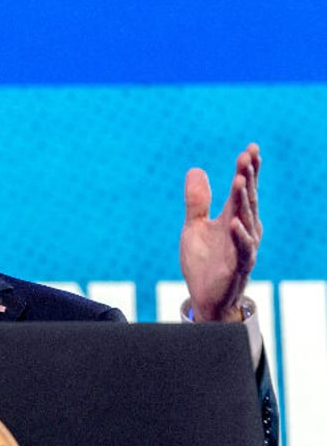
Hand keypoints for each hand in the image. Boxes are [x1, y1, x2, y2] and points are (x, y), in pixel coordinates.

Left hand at [180, 144, 261, 321]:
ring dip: (244, 200)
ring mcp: (243, 247)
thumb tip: (196, 169)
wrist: (204, 297)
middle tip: (247, 156)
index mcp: (232, 217)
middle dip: (247, 177)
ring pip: (246, 220)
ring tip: (239, 180)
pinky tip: (234, 222)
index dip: (246, 169)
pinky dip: (239, 236)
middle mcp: (242, 229)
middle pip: (247, 199)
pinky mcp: (239, 266)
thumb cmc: (204, 261)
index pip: (241, 189)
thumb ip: (197, 201)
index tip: (250, 148)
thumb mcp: (194, 227)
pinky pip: (242, 249)